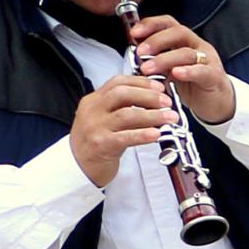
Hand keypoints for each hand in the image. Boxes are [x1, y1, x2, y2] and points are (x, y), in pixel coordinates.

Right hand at [65, 72, 172, 186]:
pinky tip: (157, 134)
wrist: (77, 166)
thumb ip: (124, 107)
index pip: (117, 82)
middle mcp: (92, 111)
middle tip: (167, 102)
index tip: (160, 87)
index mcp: (94, 101)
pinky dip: (143, 134)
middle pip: (121, 94)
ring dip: (153, 115)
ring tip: (170, 117)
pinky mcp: (101, 145)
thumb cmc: (96, 142)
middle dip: (148, 96)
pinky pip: (125, 137)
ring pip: (126, 115)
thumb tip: (155, 99)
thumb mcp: (105, 118)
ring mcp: (95, 128)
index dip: (141, 82)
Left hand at [126, 13, 234, 122]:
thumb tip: (133, 52)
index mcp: (185, 41)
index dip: (151, 24)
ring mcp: (208, 60)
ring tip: (148, 69)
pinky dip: (188, 71)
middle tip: (140, 52)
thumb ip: (155, 58)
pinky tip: (176, 73)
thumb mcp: (168, 68)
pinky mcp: (214, 76)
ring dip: (164, 59)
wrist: (216, 102)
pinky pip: (202, 70)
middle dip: (156, 41)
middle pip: (179, 33)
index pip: (168, 23)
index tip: (133, 33)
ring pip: (187, 52)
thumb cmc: (191, 84)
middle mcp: (197, 46)